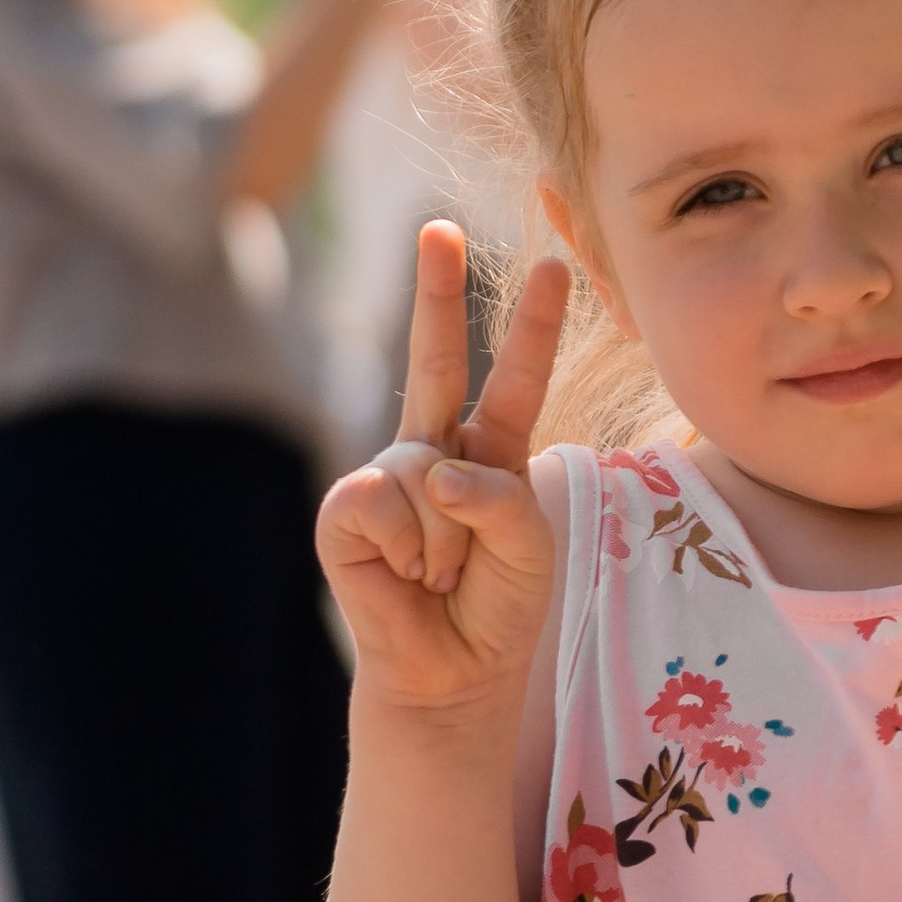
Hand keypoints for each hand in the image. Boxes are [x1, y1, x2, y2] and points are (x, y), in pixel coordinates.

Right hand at [317, 222, 570, 719]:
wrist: (451, 674)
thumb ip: (501, 498)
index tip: (556, 267)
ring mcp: (386, 475)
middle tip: (442, 228)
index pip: (516, 379)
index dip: (533, 327)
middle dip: (437, 292)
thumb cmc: (497, 606)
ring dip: (447, 540)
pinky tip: (404, 575)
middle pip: (434, 359)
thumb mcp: (532, 547)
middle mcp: (435, 452)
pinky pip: (384, 501)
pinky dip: (408, 547)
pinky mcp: (345, 509)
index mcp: (491, 453)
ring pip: (426, 472)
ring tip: (441, 574)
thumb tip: (436, 473)